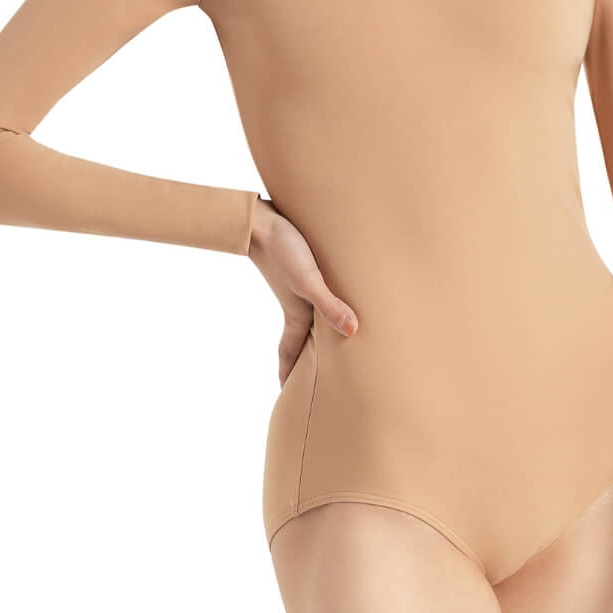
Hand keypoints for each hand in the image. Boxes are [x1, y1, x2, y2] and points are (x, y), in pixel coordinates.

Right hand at [247, 197, 358, 386]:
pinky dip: (323, 300)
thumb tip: (353, 332)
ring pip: (309, 315)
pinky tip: (334, 291)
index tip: (286, 393)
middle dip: (305, 357)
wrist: (259, 219)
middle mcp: (296, 303)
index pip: (290, 351)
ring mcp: (297, 285)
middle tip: (314, 376)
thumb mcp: (308, 281)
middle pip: (301, 337)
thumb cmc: (283, 250)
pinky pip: (315, 292)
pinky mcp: (301, 266)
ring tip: (331, 339)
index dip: (289, 373)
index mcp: (295, 313)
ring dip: (316, 329)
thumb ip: (330, 305)